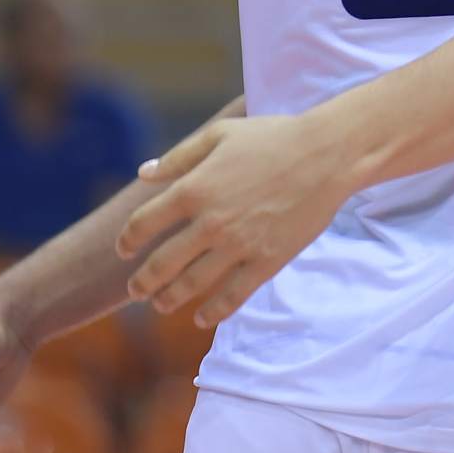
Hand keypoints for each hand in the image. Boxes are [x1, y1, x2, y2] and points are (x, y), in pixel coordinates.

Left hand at [116, 112, 356, 326]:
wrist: (328, 154)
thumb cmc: (274, 136)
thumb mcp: (221, 134)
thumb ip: (179, 156)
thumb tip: (143, 173)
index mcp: (193, 188)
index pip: (143, 224)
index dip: (128, 240)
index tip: (125, 249)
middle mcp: (209, 222)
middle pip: (161, 264)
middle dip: (143, 281)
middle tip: (136, 289)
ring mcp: (238, 245)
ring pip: (191, 284)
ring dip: (170, 298)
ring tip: (162, 304)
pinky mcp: (266, 261)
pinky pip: (233, 296)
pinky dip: (213, 312)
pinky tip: (202, 318)